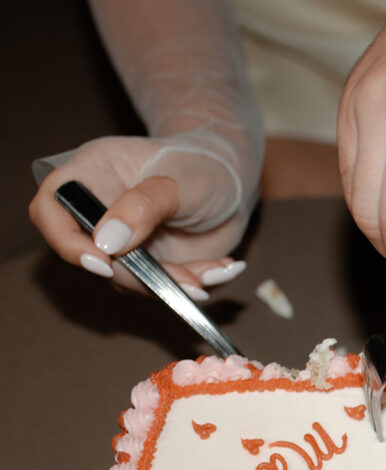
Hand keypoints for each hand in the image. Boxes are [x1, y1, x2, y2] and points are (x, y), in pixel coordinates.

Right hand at [29, 133, 255, 296]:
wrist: (234, 181)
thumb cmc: (203, 165)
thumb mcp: (178, 179)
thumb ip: (143, 206)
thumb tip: (107, 243)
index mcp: (93, 174)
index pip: (51, 208)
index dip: (66, 241)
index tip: (104, 262)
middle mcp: (101, 212)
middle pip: (92, 258)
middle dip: (140, 278)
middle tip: (187, 281)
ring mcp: (123, 243)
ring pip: (127, 282)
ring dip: (173, 286)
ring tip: (213, 271)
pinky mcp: (147, 265)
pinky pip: (159, 288)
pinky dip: (192, 284)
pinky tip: (221, 267)